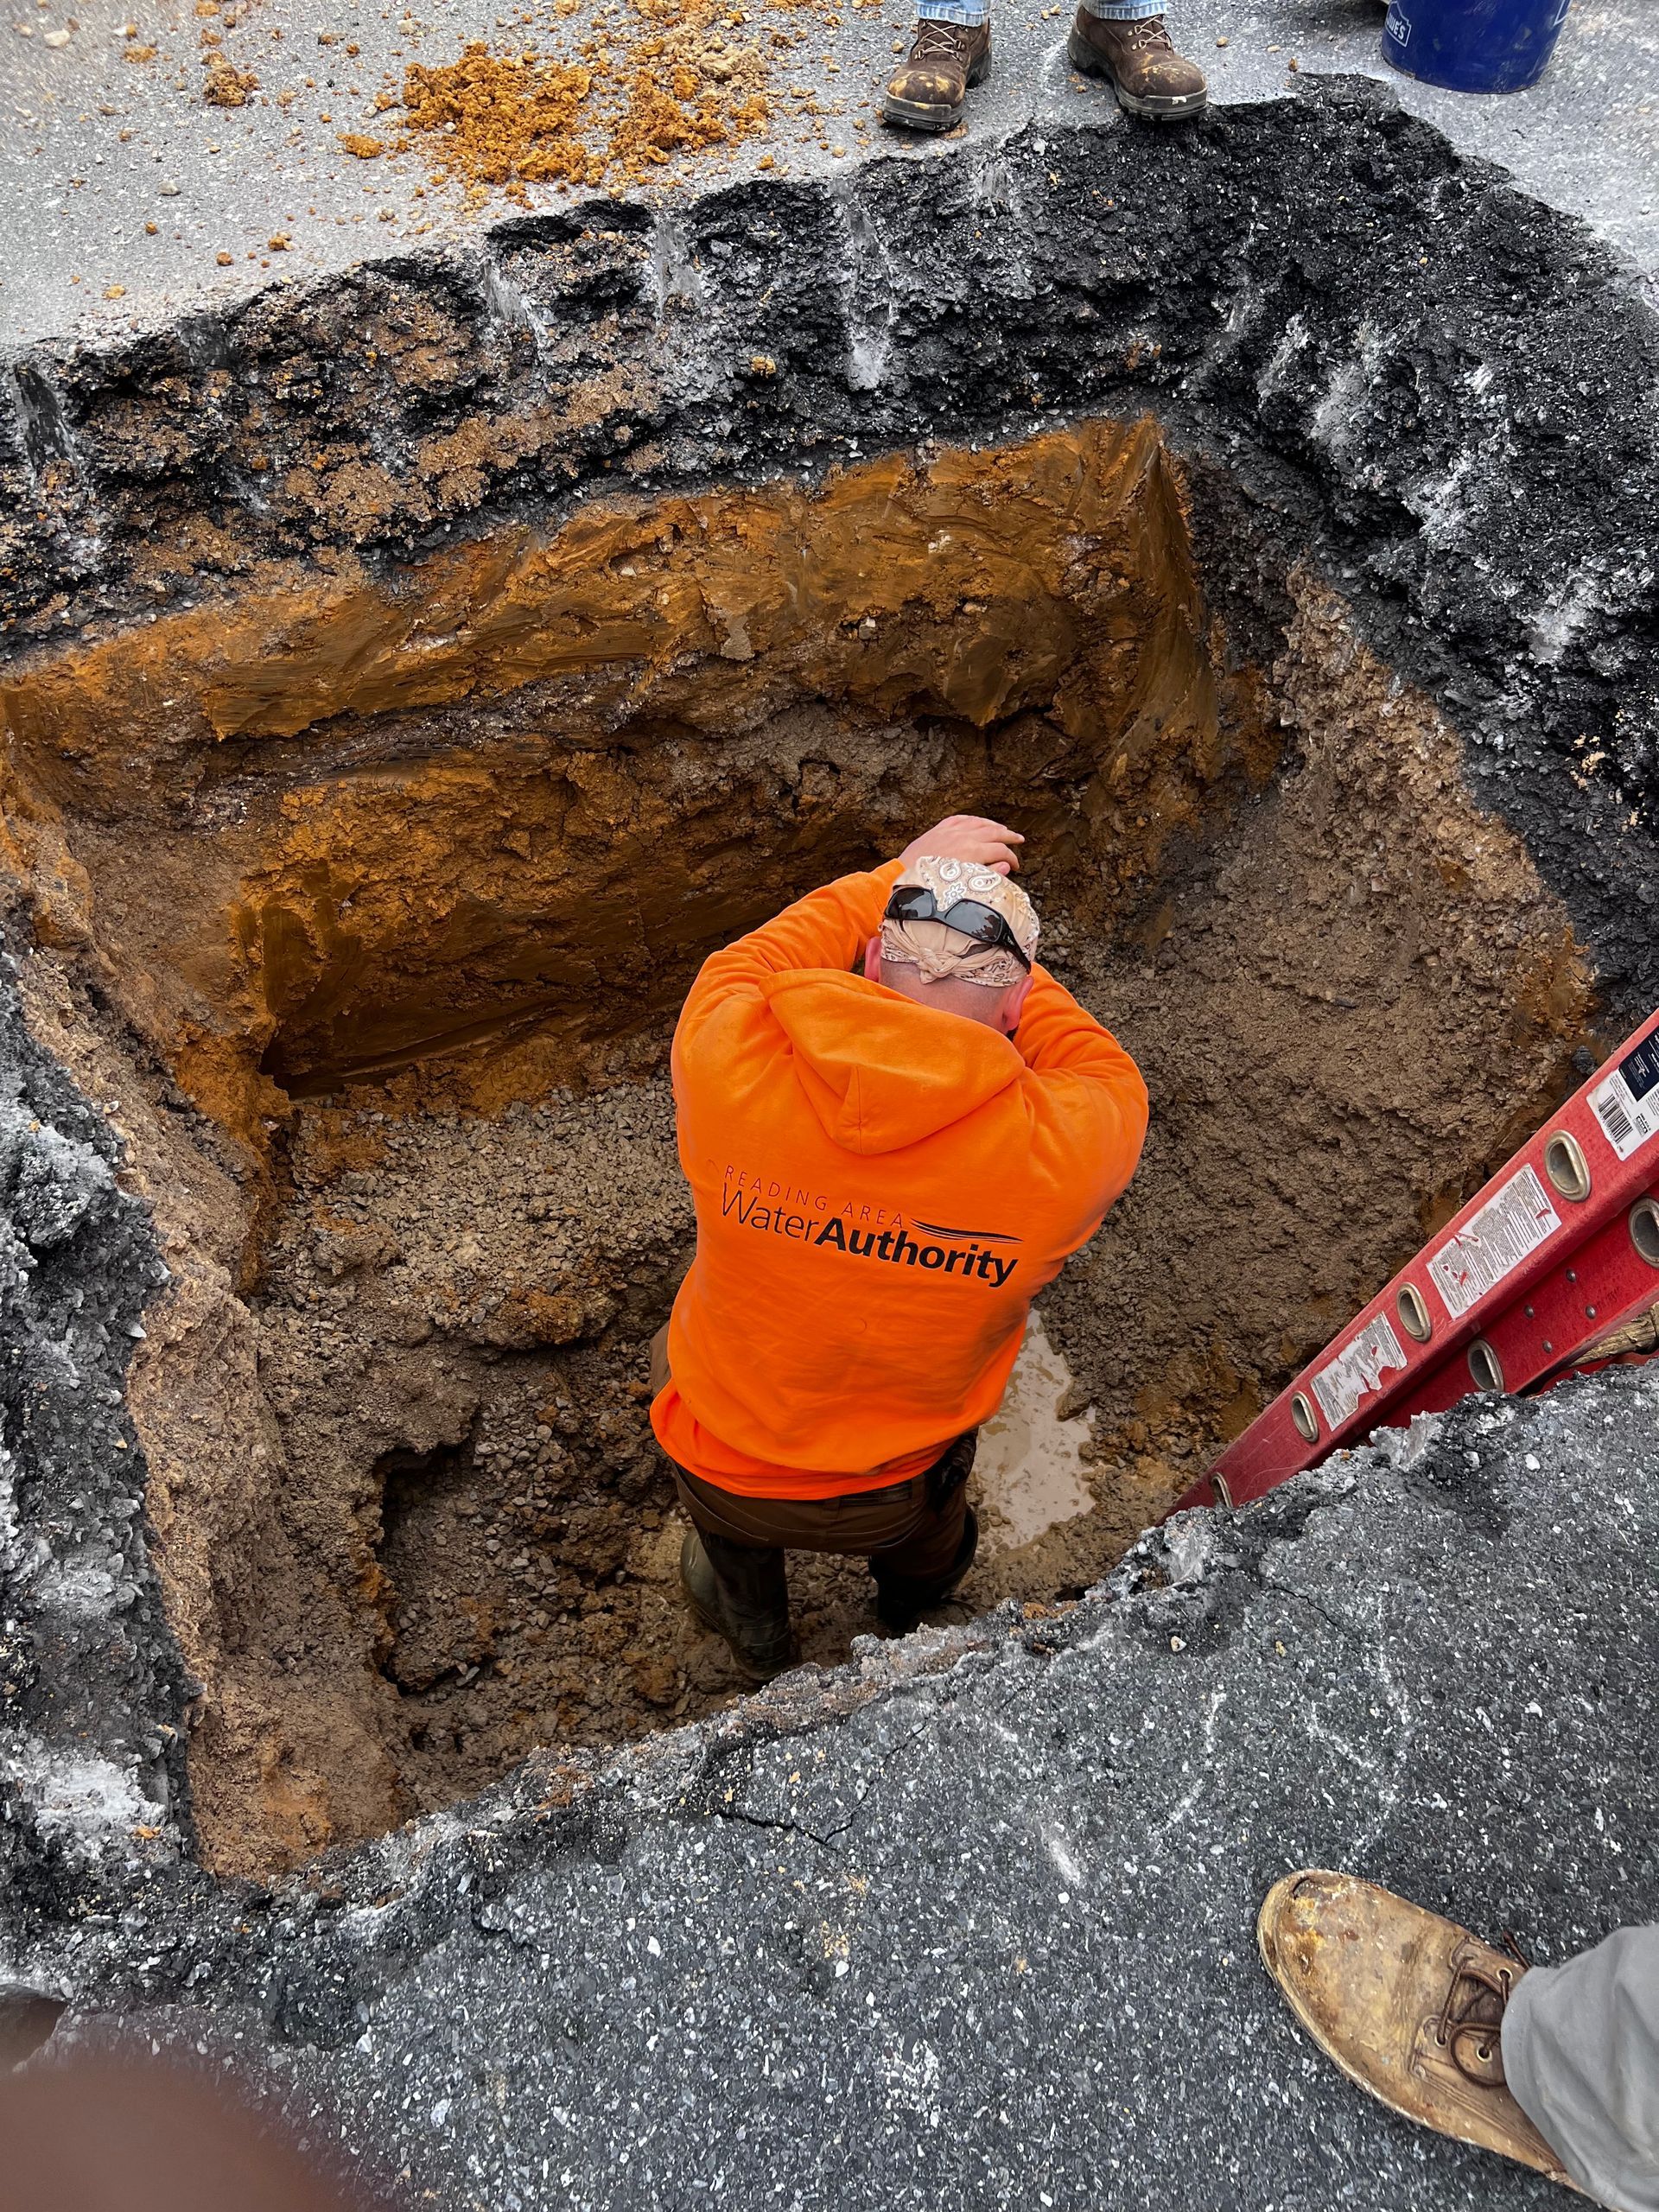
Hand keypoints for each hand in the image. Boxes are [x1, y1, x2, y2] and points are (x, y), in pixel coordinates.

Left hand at [897, 815, 1023, 876]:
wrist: (904, 876)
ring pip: (979, 823)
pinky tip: (978, 821)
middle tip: (1020, 840)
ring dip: (994, 825)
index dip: (1012, 858)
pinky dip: (973, 819)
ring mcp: (951, 831)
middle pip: (994, 832)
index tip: (1016, 866)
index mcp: (972, 852)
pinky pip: (960, 819)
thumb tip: (1006, 866)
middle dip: (1010, 836)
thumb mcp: (963, 884)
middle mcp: (964, 837)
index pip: (1001, 851)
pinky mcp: (939, 829)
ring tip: (1003, 829)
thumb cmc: (933, 885)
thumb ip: (986, 874)